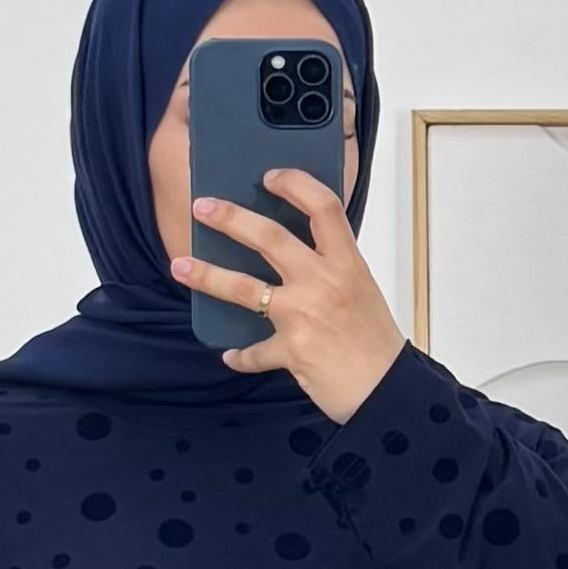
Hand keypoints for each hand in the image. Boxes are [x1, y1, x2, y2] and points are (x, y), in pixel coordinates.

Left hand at [170, 169, 404, 423]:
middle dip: (231, 218)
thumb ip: (333, 269)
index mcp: (347, 263)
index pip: (322, 207)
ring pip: (245, 287)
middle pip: (270, 238)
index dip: (295, 184)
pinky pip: (254, 352)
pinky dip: (241, 355)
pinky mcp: (290, 351)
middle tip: (202, 207)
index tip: (269, 177)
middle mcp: (322, 282)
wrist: (387, 391)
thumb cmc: (378, 344)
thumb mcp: (362, 291)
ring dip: (207, 275)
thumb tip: (294, 255)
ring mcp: (303, 316)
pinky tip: (231, 355)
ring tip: (180, 266)